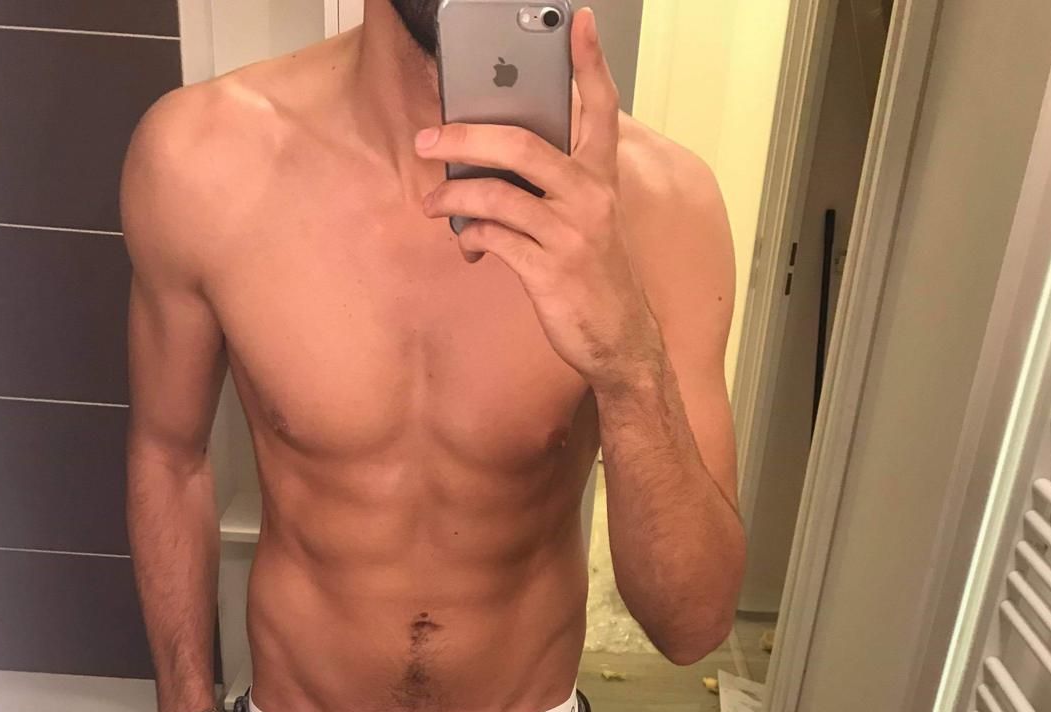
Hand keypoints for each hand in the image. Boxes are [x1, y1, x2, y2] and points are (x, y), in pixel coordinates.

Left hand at [416, 6, 660, 390]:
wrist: (621, 342)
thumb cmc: (597, 277)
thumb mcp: (591, 222)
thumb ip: (557, 187)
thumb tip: (495, 165)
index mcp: (601, 178)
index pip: (600, 108)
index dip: (590, 63)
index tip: (578, 23)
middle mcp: (589, 197)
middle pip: (520, 144)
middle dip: (464, 136)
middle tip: (429, 138)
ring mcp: (569, 234)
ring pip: (496, 194)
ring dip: (453, 197)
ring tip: (435, 203)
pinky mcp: (549, 270)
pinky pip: (495, 239)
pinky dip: (473, 236)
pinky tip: (467, 242)